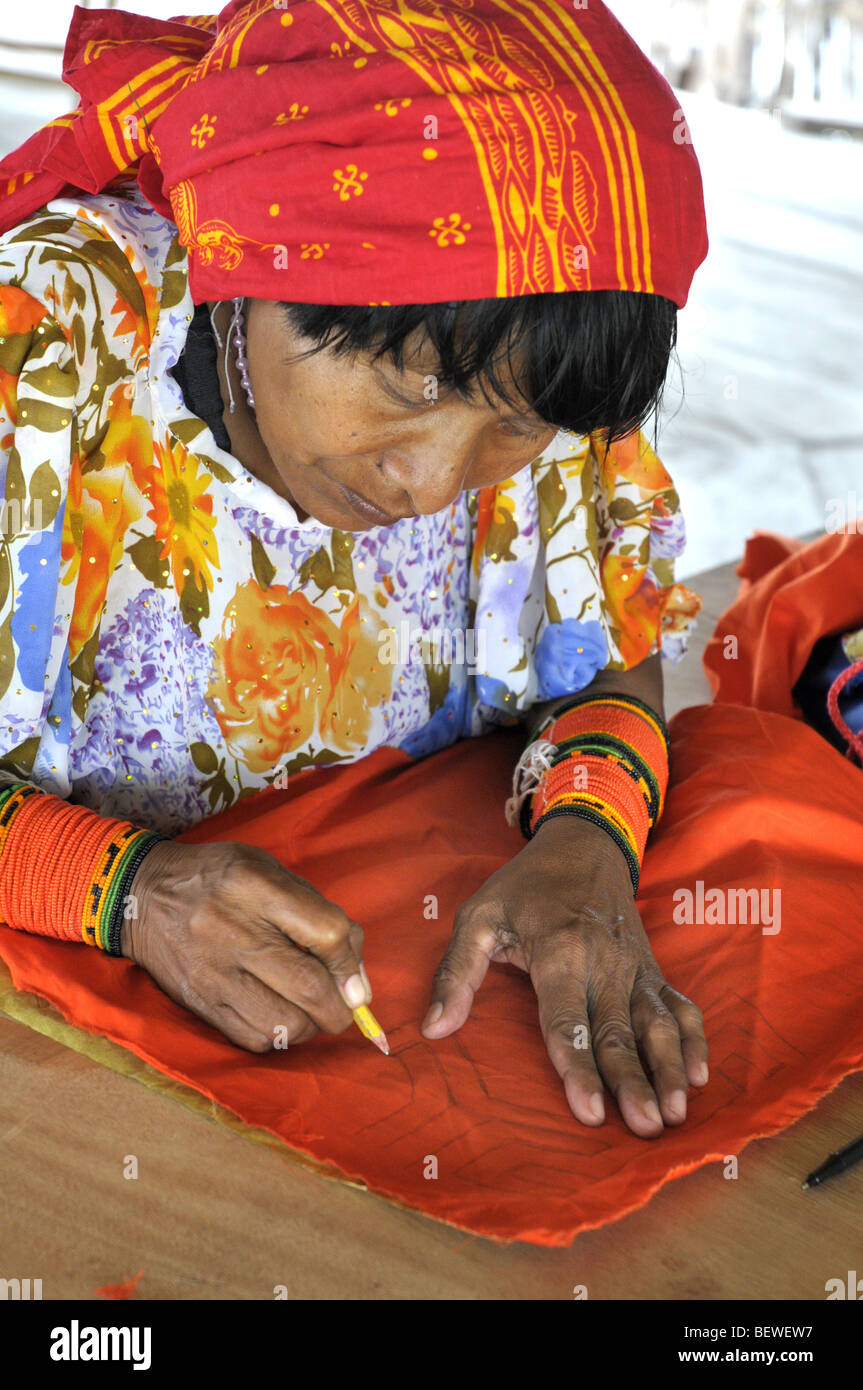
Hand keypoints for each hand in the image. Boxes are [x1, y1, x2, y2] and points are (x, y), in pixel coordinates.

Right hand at [122, 840, 369, 1050]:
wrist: (141, 895)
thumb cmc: (218, 879)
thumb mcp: (268, 870)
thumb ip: (316, 913)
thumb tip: (356, 976)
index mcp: (256, 886)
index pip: (325, 932)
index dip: (352, 962)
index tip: (356, 978)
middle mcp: (233, 931)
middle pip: (309, 988)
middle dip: (341, 1007)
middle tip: (343, 1004)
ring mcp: (213, 973)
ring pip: (285, 1024)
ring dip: (311, 1026)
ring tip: (309, 1010)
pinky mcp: (200, 1003)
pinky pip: (255, 1039)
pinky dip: (280, 1036)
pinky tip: (279, 1015)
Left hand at [421, 816, 708, 1136]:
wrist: (584, 845)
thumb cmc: (524, 887)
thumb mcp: (479, 916)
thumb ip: (456, 973)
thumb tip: (434, 1029)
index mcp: (558, 950)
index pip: (567, 1021)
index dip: (577, 1068)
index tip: (590, 1113)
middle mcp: (604, 962)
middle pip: (618, 1032)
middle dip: (634, 1082)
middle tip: (645, 1128)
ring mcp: (634, 967)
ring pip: (656, 1025)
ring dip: (670, 1069)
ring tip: (675, 1114)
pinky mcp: (653, 969)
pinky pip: (681, 1006)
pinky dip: (694, 1040)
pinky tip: (699, 1076)